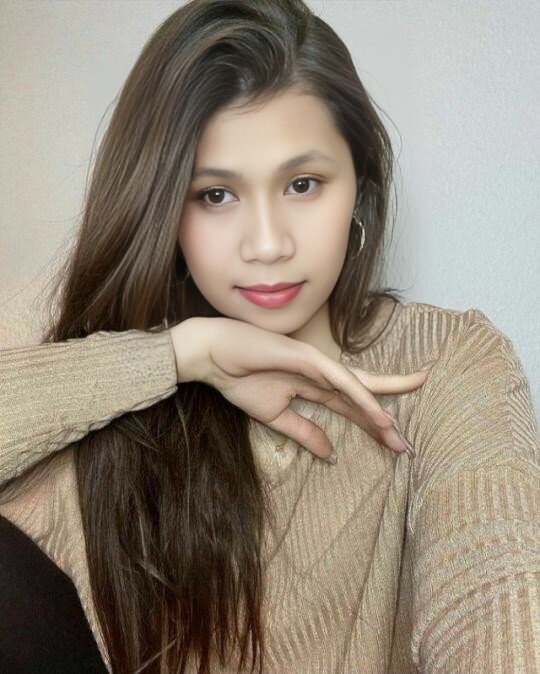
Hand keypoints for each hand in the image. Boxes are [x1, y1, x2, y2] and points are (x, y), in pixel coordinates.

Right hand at [170, 317, 427, 460]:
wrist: (213, 357)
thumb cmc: (240, 379)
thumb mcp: (276, 417)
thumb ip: (305, 433)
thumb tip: (330, 455)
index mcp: (315, 387)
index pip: (351, 407)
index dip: (371, 425)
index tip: (391, 445)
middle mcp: (322, 375)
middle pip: (363, 395)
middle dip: (384, 418)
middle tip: (404, 445)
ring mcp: (317, 364)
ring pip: (358, 387)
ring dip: (379, 411)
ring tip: (398, 436)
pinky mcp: (309, 358)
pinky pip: (341, 381)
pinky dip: (361, 397)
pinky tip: (378, 414)